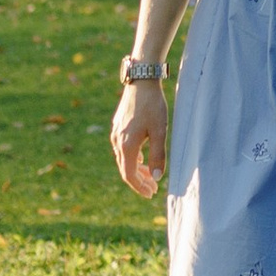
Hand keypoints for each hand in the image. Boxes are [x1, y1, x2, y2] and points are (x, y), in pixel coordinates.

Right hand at [112, 78, 168, 195]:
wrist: (141, 82)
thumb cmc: (153, 106)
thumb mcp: (159, 132)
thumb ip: (158, 156)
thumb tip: (157, 178)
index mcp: (126, 146)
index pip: (129, 175)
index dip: (140, 187)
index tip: (151, 194)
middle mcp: (117, 142)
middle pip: (126, 169)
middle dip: (139, 181)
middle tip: (153, 189)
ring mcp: (115, 134)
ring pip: (124, 159)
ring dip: (137, 169)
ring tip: (151, 175)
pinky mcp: (118, 127)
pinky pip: (123, 149)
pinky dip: (133, 158)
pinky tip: (143, 157)